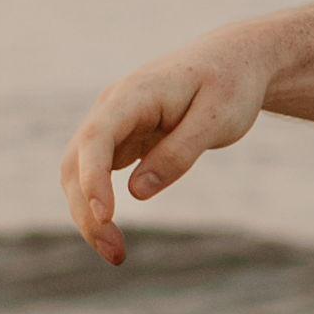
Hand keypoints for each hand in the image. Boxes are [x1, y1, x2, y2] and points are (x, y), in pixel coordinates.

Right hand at [57, 35, 269, 262]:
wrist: (235, 60)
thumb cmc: (231, 85)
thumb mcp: (217, 119)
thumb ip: (179, 153)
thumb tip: (137, 193)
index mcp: (135, 94)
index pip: (97, 137)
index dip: (94, 178)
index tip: (105, 216)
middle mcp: (113, 107)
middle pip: (78, 161)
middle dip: (87, 209)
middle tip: (115, 253)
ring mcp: (114, 123)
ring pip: (80, 171)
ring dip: (89, 213)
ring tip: (116, 253)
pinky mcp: (122, 138)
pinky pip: (96, 174)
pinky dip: (98, 203)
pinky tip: (112, 233)